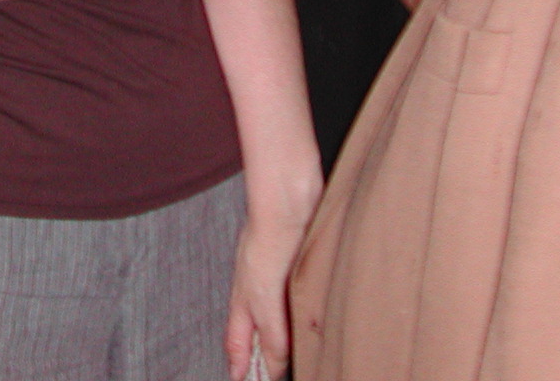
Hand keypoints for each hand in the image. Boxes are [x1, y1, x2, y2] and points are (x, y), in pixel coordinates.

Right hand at [224, 207, 310, 378]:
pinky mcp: (303, 266)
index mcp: (244, 300)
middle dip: (265, 355)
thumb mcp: (264, 294)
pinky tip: (322, 317)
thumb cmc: (268, 235)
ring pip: (285, 316)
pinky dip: (310, 313)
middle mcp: (261, 291)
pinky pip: (305, 299)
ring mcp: (282, 278)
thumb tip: (274, 366)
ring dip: (292, 336)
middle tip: (273, 375)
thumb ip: (270, 331)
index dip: (239, 363)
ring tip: (302, 354)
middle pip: (260, 332)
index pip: (237, 341)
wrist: (291, 196)